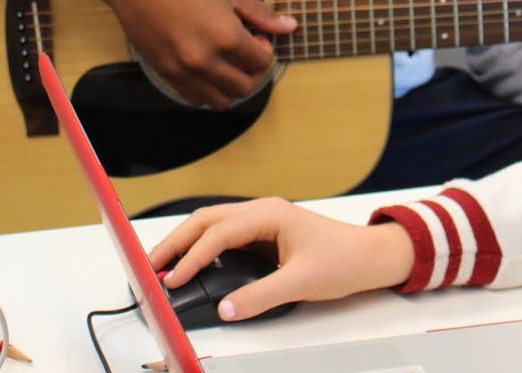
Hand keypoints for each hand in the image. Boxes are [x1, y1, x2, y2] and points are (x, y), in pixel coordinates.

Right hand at [68, 0, 294, 108]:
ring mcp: (182, 70)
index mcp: (225, 36)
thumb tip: (288, 25)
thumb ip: (260, 13)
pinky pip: (194, 98)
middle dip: (252, 71)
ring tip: (227, 62)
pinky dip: (206, 90)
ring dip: (231, 86)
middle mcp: (204, 59)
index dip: (265, 51)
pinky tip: (206, 67)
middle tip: (245, 50)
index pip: (261, 64)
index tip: (257, 38)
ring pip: (220, 100)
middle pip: (244, 86)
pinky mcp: (164, 72)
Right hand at [149, 198, 415, 319]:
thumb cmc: (345, 259)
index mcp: (269, 214)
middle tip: (151, 264)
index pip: (218, 233)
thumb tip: (227, 308)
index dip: (192, 257)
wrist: (370, 256)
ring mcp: (262, 222)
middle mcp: (262, 212)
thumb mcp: (301, 281)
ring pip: (213, 225)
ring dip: (187, 243)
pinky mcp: (265, 236)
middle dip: (176, 241)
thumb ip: (261, 296)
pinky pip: (225, 237)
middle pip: (207, 220)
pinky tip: (193, 265)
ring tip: (163, 265)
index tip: (173, 277)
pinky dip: (204, 249)